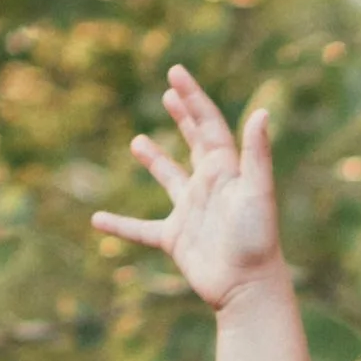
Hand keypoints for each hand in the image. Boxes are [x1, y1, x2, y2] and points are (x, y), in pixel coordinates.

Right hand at [91, 64, 286, 310]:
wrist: (248, 286)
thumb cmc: (256, 239)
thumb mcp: (257, 191)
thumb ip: (257, 153)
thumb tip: (263, 111)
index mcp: (225, 170)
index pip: (208, 125)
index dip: (193, 98)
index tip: (175, 73)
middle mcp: (209, 186)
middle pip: (194, 142)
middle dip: (183, 115)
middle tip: (169, 92)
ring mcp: (191, 212)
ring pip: (169, 179)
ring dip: (155, 160)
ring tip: (137, 142)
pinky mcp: (176, 239)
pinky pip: (142, 230)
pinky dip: (120, 225)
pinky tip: (96, 220)